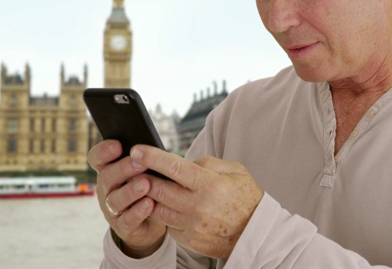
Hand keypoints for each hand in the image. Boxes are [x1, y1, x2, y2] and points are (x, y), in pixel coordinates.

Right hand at [88, 140, 166, 257]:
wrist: (150, 221)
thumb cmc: (146, 187)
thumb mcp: (142, 171)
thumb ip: (142, 159)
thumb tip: (151, 147)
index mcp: (108, 170)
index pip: (97, 158)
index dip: (103, 151)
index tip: (117, 145)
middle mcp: (106, 189)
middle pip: (107, 177)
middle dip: (123, 169)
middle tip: (139, 163)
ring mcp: (112, 209)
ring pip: (115, 199)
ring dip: (130, 191)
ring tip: (146, 184)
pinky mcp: (123, 226)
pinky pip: (128, 219)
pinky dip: (138, 211)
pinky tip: (150, 203)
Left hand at [131, 145, 264, 258]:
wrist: (256, 233)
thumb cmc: (246, 197)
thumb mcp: (234, 170)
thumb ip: (206, 163)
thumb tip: (181, 161)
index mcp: (210, 184)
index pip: (173, 167)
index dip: (152, 157)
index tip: (136, 150)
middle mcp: (198, 206)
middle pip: (158, 189)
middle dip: (143, 177)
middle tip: (135, 169)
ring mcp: (192, 226)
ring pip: (157, 208)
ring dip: (150, 197)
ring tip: (149, 187)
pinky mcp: (189, 240)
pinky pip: (168, 224)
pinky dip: (165, 214)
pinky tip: (170, 206)